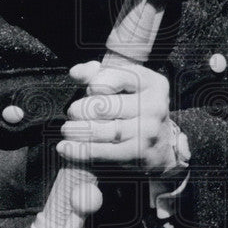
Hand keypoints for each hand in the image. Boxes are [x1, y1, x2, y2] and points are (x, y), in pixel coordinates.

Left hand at [58, 61, 180, 174]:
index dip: (95, 84)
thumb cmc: (135, 108)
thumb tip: (76, 73)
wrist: (161, 143)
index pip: (115, 77)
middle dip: (80, 110)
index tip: (90, 90)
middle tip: (73, 113)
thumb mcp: (124, 84)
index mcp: (151, 83)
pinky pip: (102, 152)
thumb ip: (97, 73)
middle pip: (103, 106)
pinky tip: (66, 148)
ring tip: (68, 129)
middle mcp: (154, 106)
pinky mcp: (138, 154)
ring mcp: (147, 131)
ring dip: (76, 131)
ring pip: (101, 130)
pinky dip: (79, 151)